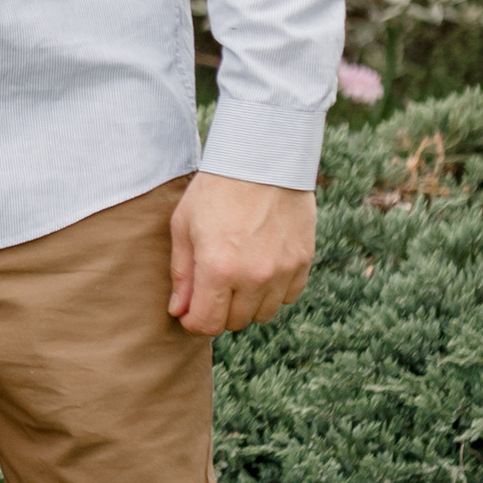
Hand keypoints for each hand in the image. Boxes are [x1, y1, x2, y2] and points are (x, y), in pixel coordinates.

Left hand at [167, 174, 315, 336]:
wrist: (262, 159)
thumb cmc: (215, 189)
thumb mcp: (184, 226)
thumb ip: (182, 274)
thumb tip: (179, 312)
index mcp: (217, 268)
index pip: (206, 324)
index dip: (193, 322)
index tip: (191, 310)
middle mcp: (252, 276)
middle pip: (235, 322)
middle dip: (219, 310)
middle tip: (214, 285)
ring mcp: (281, 271)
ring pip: (263, 314)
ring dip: (248, 303)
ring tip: (239, 274)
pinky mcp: (303, 261)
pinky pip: (288, 297)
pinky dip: (274, 291)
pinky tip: (262, 266)